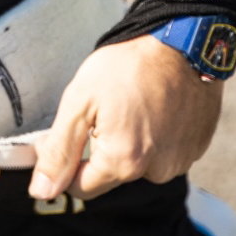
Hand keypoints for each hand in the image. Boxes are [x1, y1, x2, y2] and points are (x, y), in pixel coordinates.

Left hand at [30, 34, 223, 200]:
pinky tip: (148, 107)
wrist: (180, 46)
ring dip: (125, 141)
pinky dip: (150, 135)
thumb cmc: (127, 68)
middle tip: (97, 108)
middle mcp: (155, 172)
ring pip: (136, 163)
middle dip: (96, 147)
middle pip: (108, 174)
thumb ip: (59, 150)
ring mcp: (178, 162)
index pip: (81, 187)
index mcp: (123, 163)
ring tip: (126, 104)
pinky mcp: (193, 149)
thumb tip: (42, 190)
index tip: (57, 135)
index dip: (63, 162)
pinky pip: (161, 152)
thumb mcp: (79, 102)